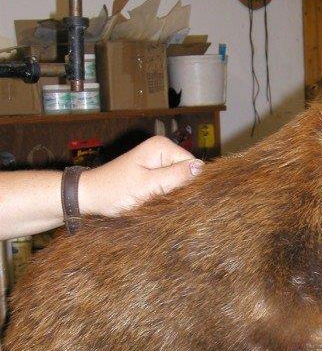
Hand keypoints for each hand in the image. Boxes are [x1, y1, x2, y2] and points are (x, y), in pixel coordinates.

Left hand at [79, 136, 203, 216]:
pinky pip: (169, 185)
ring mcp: (157, 162)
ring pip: (179, 181)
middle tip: (166, 202)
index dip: (190, 184)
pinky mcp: (152, 174)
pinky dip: (165, 196)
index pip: (193, 165)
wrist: (89, 197)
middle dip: (181, 189)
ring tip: (159, 203)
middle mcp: (161, 151)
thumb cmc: (114, 191)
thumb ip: (176, 176)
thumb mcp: (147, 186)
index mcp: (162, 147)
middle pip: (187, 172)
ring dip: (173, 194)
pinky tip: (157, 203)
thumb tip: (202, 168)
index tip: (176, 198)